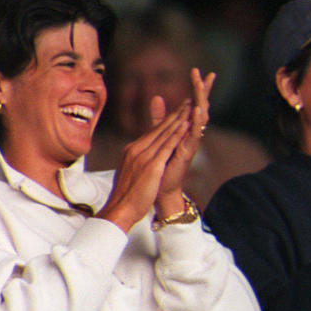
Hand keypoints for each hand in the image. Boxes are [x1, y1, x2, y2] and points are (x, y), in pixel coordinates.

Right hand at [95, 103, 192, 231]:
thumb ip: (137, 160)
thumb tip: (140, 157)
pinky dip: (177, 134)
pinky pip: (167, 146)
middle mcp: (137, 149)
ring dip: (179, 119)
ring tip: (190, 106)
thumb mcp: (131, 172)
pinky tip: (186, 125)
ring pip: (164, 133)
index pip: (153, 132)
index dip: (166, 120)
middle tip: (188, 101)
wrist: (120, 209)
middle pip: (159, 128)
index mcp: (132, 150)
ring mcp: (144, 157)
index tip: (177, 109)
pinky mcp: (152, 166)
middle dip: (175, 114)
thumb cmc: (126, 195)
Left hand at [155, 68, 215, 214]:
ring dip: (201, 100)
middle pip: (201, 105)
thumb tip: (157, 96)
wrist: (161, 187)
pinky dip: (197, 120)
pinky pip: (195, 132)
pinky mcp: (188, 150)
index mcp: (185, 126)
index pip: (193, 102)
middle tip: (208, 73)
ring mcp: (191, 140)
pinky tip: (198, 109)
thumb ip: (159, 116)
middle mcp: (191, 132)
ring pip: (200, 116)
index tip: (198, 70)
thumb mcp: (160, 133)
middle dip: (203, 89)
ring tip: (201, 85)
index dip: (197, 87)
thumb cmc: (162, 162)